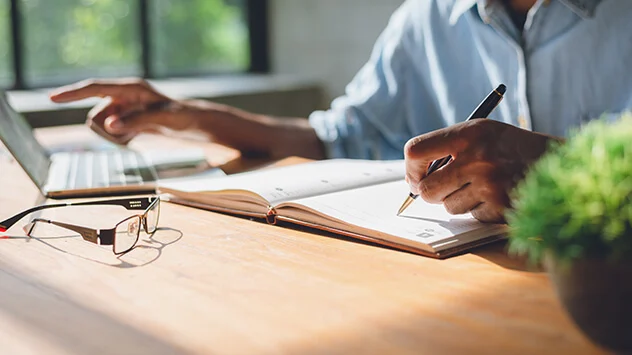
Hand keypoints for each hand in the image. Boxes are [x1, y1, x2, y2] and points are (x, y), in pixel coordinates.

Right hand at [49, 78, 190, 143]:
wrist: (192, 123)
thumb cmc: (182, 117)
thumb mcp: (163, 120)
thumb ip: (136, 122)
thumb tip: (110, 126)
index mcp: (130, 87)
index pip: (94, 88)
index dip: (72, 93)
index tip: (52, 98)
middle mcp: (122, 95)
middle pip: (96, 116)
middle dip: (109, 129)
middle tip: (134, 131)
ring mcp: (122, 107)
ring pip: (101, 127)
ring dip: (116, 136)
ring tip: (139, 132)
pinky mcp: (123, 119)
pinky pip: (110, 134)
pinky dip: (121, 139)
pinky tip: (138, 135)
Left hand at [404, 119, 557, 222]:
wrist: (561, 165)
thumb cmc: (513, 150)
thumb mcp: (483, 134)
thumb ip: (448, 150)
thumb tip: (413, 181)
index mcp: (469, 132)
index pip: (416, 151)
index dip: (410, 169)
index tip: (415, 177)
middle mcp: (477, 156)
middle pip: (427, 188)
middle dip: (431, 193)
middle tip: (444, 189)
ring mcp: (490, 183)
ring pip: (448, 206)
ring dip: (460, 202)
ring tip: (483, 187)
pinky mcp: (501, 206)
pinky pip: (471, 216)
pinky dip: (480, 210)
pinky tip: (499, 196)